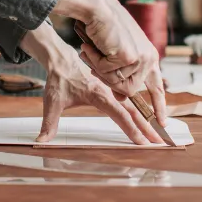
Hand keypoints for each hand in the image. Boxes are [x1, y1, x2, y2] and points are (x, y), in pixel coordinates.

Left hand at [21, 23, 164, 145]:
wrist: (61, 58)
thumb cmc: (58, 79)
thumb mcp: (51, 102)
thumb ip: (48, 124)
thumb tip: (40, 143)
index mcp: (98, 95)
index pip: (119, 115)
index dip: (132, 130)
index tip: (143, 143)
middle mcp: (109, 92)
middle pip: (133, 111)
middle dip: (147, 127)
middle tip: (161, 142)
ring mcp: (111, 89)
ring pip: (133, 106)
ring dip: (146, 120)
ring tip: (159, 134)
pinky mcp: (111, 89)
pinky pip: (129, 101)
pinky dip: (140, 111)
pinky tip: (149, 120)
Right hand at [51, 0, 167, 125]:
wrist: (97, 7)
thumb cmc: (103, 27)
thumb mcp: (115, 53)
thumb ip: (121, 73)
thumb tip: (122, 96)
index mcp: (148, 56)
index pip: (157, 86)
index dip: (159, 105)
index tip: (162, 122)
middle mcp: (148, 58)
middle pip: (130, 90)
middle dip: (109, 80)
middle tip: (96, 62)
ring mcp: (140, 58)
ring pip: (117, 84)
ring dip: (99, 69)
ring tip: (94, 48)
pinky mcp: (129, 57)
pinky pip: (108, 74)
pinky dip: (96, 61)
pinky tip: (94, 46)